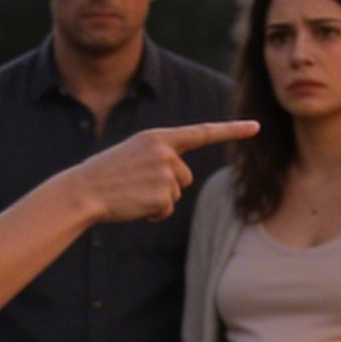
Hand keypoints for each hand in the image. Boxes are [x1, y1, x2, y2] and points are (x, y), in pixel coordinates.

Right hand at [73, 120, 257, 224]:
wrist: (84, 191)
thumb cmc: (105, 174)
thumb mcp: (133, 154)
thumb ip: (160, 157)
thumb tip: (179, 180)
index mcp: (158, 137)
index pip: (201, 133)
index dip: (231, 131)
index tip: (256, 127)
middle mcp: (165, 151)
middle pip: (185, 176)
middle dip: (168, 186)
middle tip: (137, 186)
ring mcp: (165, 173)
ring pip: (176, 194)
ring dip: (158, 201)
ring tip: (132, 194)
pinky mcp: (162, 195)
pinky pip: (166, 210)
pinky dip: (153, 214)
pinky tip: (133, 206)